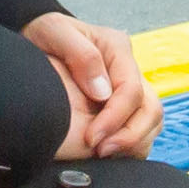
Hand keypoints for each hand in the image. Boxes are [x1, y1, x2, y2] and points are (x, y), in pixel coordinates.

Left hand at [23, 12, 164, 159]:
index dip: (115, 118)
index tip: (92, 138)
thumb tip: (102, 92)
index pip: (132, 90)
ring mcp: (129, 88)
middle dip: (129, 136)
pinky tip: (105, 154)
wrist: (37, 37)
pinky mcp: (123, 105)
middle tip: (100, 152)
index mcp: (118, 48)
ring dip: (132, 144)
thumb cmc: (46, 33)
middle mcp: (129, 69)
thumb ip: (82, 56)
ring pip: (151, 123)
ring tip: (103, 155)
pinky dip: (129, 147)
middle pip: (150, 110)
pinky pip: (140, 131)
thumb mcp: (55, 32)